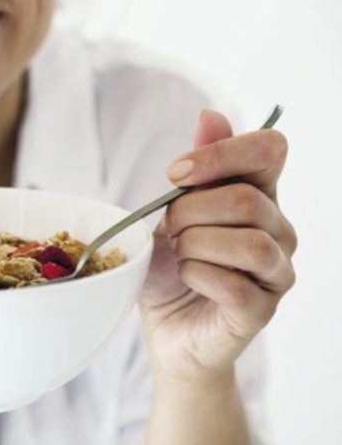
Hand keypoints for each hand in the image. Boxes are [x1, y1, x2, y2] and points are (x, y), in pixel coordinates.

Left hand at [139, 110, 296, 385]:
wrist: (167, 330)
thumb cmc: (170, 268)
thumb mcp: (172, 214)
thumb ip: (196, 170)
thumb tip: (210, 115)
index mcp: (259, 196)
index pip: (270, 149)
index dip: (222, 154)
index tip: (175, 175)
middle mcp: (278, 230)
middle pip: (245, 200)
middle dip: (189, 213)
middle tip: (167, 230)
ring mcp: (276, 272)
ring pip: (247, 242)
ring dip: (195, 246)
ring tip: (179, 256)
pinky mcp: (262, 309)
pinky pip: (234, 283)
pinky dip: (198, 276)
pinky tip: (187, 278)